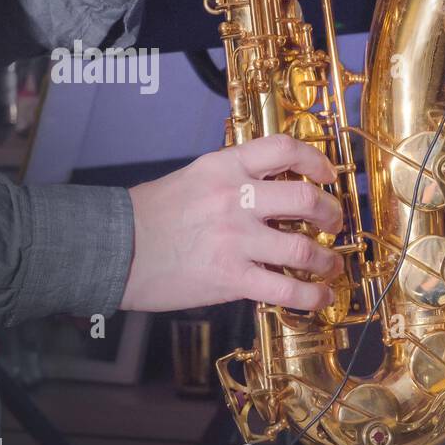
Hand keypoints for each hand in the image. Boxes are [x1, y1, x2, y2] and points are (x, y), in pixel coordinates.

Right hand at [121, 135, 344, 311]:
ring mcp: (234, 238)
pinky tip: (320, 296)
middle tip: (334, 223)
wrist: (111, 249)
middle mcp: (234, 198)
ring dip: (326, 259)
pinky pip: (286, 288)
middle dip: (331, 213)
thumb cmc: (149, 216)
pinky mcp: (230, 277)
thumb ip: (234, 179)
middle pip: (306, 197)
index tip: (328, 175)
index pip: (284, 148)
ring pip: (303, 248)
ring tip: (330, 266)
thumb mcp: (193, 178)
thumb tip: (274, 188)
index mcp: (224, 167)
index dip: (316, 160)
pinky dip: (311, 295)